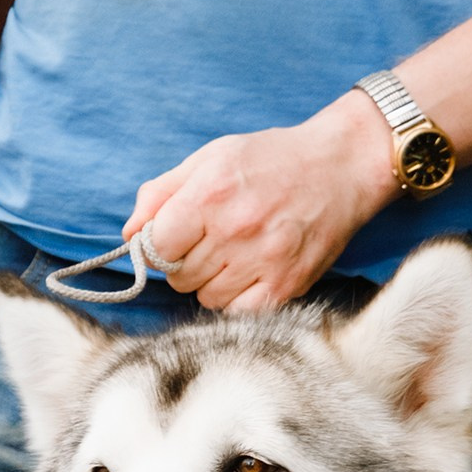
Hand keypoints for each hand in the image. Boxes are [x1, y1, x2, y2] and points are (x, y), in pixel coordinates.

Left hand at [120, 92, 396, 314]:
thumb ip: (161, 194)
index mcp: (210, 194)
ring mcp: (264, 260)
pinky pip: (238, 313)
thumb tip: (130, 235)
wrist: (341, 165)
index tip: (172, 237)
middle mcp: (235, 230)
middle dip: (184, 261)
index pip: (156, 247)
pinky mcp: (288, 285)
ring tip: (234, 253)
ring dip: (210, 281)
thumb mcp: (209, 158)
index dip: (159, 245)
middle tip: (209, 240)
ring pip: (205, 297)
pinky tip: (248, 274)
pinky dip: (236, 299)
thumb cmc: (271, 159)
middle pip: (178, 276)